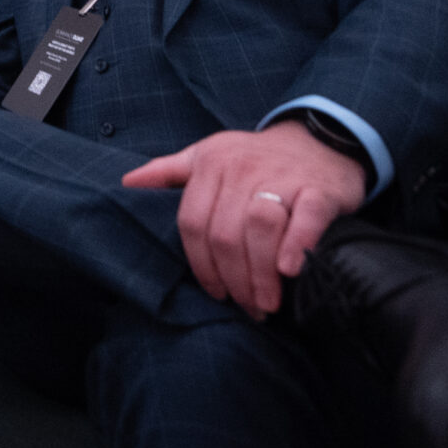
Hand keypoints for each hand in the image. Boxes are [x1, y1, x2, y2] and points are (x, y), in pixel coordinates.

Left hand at [120, 123, 366, 318]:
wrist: (320, 139)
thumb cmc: (256, 157)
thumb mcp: (209, 155)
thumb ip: (170, 171)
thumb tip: (127, 182)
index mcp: (211, 165)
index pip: (193, 223)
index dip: (201, 265)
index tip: (216, 293)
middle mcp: (243, 169)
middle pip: (225, 233)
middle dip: (234, 279)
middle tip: (247, 308)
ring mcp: (282, 178)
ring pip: (259, 227)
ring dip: (261, 273)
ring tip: (266, 302)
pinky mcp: (319, 188)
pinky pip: (306, 217)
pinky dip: (297, 245)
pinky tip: (291, 271)